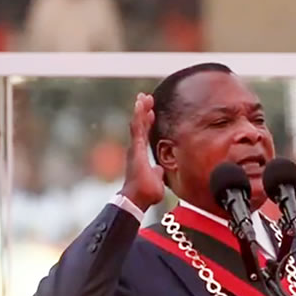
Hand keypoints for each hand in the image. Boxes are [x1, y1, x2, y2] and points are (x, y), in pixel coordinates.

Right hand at [119, 92, 165, 210]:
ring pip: (138, 124)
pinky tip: (141, 104)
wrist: (137, 199)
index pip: (145, 134)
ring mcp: (135, 148)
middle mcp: (135, 149)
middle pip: (140, 125)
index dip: (148, 121)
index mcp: (141, 154)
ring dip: (141, 109)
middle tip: (146, 97)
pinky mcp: (136, 148)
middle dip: (143, 110)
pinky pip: (137, 128)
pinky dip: (139, 115)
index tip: (151, 110)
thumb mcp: (157, 179)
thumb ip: (157, 172)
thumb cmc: (146, 193)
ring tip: (144, 96)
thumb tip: (160, 170)